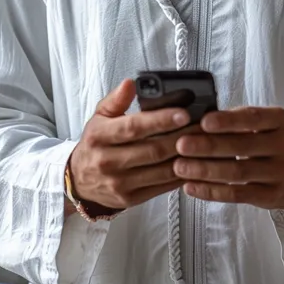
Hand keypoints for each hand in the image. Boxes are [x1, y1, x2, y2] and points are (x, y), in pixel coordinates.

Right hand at [69, 79, 193, 212]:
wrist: (79, 181)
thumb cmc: (95, 144)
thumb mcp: (99, 117)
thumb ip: (116, 100)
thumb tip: (130, 83)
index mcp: (99, 136)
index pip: (133, 127)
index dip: (160, 120)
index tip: (183, 114)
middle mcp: (107, 162)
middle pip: (152, 150)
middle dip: (182, 138)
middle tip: (203, 126)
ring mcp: (119, 184)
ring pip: (160, 170)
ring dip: (186, 157)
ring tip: (203, 143)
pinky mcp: (130, 199)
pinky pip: (161, 187)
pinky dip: (180, 175)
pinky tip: (194, 163)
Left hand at [173, 106, 283, 209]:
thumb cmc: (269, 141)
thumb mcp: (263, 124)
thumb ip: (236, 119)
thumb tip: (197, 118)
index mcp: (278, 120)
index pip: (252, 118)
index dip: (228, 120)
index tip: (204, 121)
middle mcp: (283, 145)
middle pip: (241, 146)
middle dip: (208, 146)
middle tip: (181, 145)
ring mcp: (279, 173)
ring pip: (238, 172)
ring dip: (205, 170)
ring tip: (179, 167)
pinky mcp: (272, 196)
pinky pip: (238, 194)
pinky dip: (212, 191)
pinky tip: (191, 186)